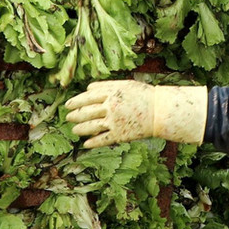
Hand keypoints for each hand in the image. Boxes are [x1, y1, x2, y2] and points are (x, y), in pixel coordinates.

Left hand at [64, 80, 206, 148]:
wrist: (160, 111)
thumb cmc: (143, 95)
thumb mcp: (125, 84)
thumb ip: (106, 86)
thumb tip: (88, 88)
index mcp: (111, 93)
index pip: (87, 97)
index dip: (75, 102)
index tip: (68, 105)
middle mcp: (110, 107)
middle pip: (86, 112)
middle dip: (75, 115)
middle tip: (68, 117)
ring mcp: (114, 121)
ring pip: (91, 126)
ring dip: (80, 129)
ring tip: (74, 130)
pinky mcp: (120, 134)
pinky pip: (102, 139)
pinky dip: (92, 142)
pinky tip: (86, 144)